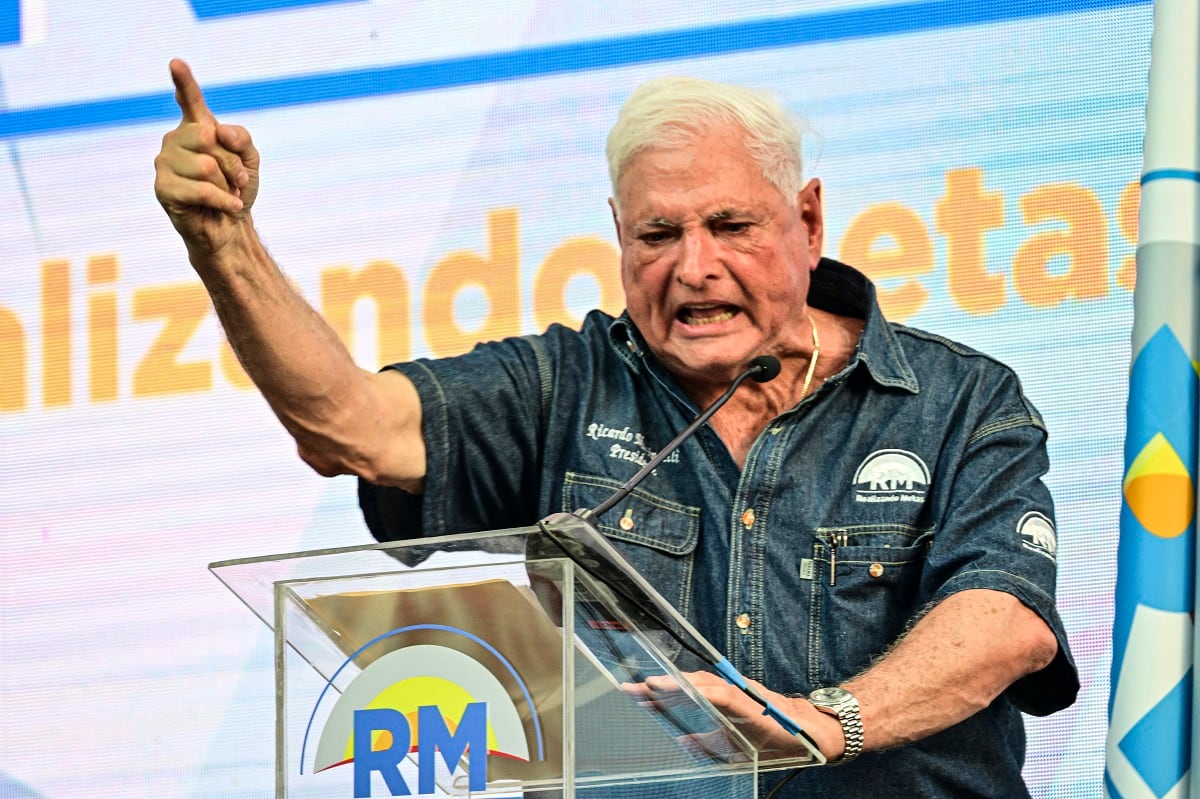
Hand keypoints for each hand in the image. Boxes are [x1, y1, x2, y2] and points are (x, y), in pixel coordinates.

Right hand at [153, 59, 259, 257]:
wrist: (231, 225)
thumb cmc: (236, 189)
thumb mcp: (250, 160)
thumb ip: (241, 138)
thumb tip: (217, 131)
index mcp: (195, 128)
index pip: (190, 101)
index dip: (184, 82)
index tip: (176, 63)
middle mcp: (175, 140)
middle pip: (209, 137)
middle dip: (232, 163)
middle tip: (237, 180)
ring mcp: (164, 163)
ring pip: (206, 165)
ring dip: (227, 185)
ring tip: (227, 193)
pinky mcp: (163, 188)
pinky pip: (201, 189)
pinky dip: (223, 200)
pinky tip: (230, 207)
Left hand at [624, 671, 844, 760]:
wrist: (807, 735)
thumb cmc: (772, 737)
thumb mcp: (730, 747)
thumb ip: (706, 743)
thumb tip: (682, 743)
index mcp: (719, 704)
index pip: (684, 694)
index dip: (660, 694)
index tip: (635, 695)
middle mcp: (726, 693)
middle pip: (687, 685)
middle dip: (658, 687)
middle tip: (630, 688)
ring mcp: (737, 692)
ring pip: (700, 683)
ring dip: (674, 684)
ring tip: (649, 685)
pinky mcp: (748, 698)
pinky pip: (720, 692)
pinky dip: (698, 689)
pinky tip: (681, 688)